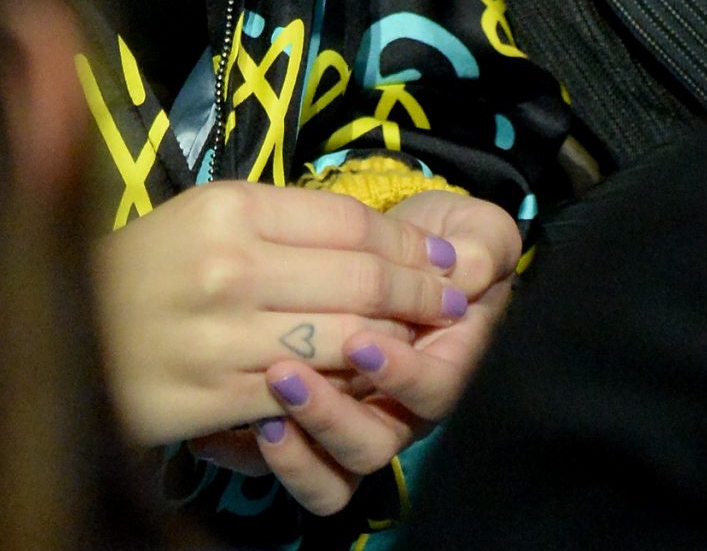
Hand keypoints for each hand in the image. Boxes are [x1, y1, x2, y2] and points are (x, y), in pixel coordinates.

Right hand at [93, 179, 471, 449]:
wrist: (62, 329)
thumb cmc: (142, 269)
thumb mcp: (201, 218)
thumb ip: (274, 220)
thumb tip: (361, 234)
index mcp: (229, 207)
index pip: (347, 221)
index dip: (407, 240)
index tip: (441, 254)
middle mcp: (232, 264)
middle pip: (359, 276)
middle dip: (421, 290)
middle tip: (457, 298)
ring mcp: (226, 334)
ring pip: (344, 336)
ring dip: (399, 341)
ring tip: (429, 341)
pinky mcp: (219, 395)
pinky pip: (305, 390)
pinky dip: (347, 386)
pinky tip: (371, 383)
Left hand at [194, 189, 522, 517]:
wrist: (391, 242)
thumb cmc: (439, 239)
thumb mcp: (472, 233)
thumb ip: (481, 251)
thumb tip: (464, 269)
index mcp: (440, 366)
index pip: (429, 393)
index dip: (400, 375)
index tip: (361, 342)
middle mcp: (394, 409)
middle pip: (369, 446)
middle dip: (330, 415)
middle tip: (287, 372)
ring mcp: (347, 421)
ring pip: (327, 474)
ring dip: (294, 442)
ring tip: (260, 400)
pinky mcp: (302, 423)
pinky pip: (282, 467)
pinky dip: (253, 457)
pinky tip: (225, 429)